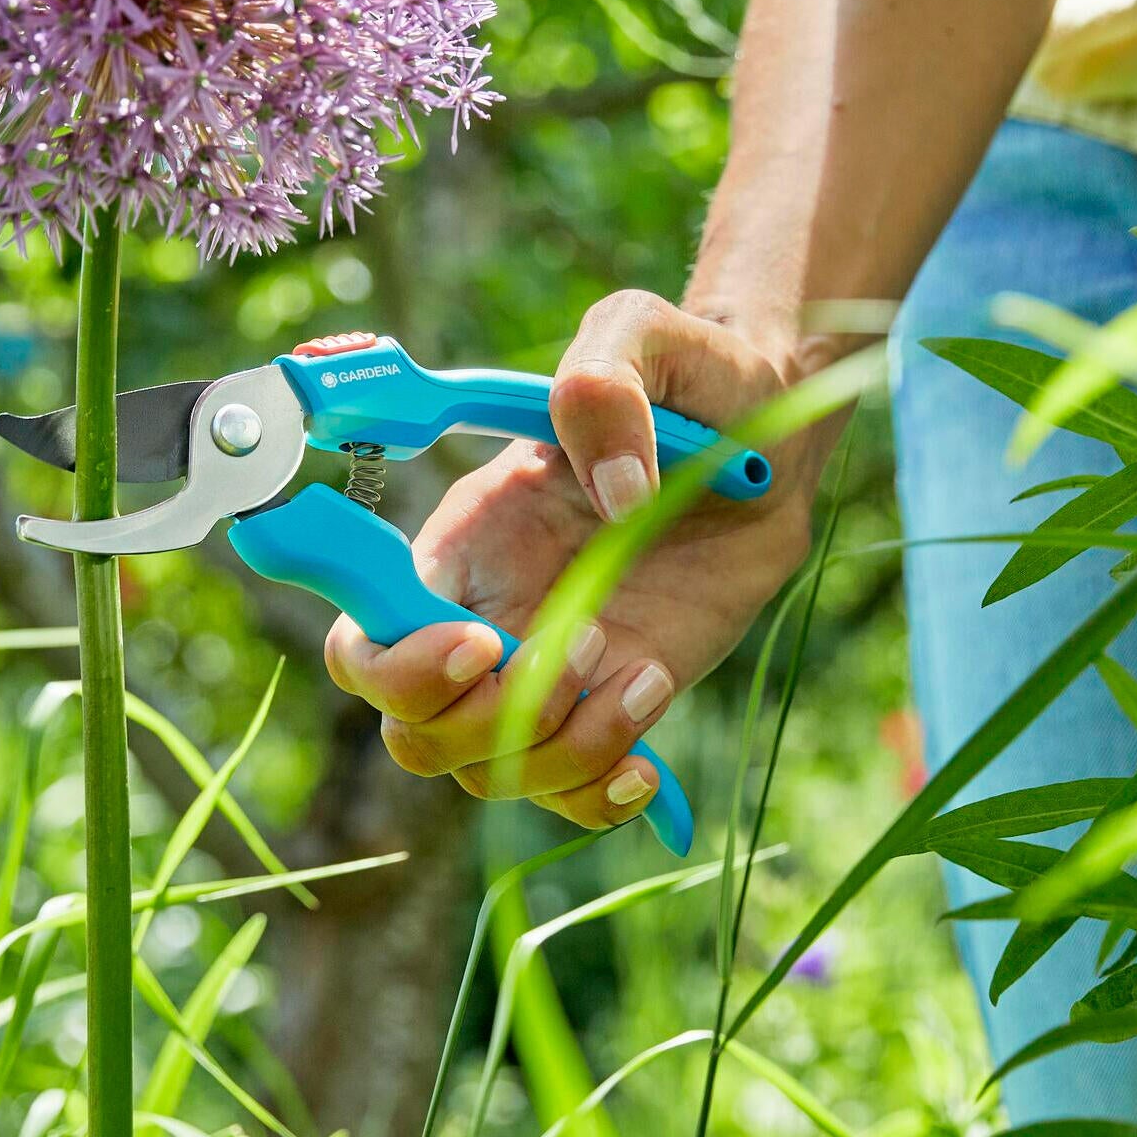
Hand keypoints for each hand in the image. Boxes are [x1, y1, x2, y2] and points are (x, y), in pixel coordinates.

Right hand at [324, 292, 824, 832]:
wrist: (774, 433)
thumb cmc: (691, 378)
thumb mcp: (643, 338)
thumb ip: (602, 387)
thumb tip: (613, 498)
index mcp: (460, 546)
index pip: (362, 642)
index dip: (398, 665)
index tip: (482, 638)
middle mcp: (486, 620)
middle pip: (413, 732)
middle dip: (480, 720)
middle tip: (582, 643)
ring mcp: (548, 675)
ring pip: (493, 776)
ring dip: (563, 748)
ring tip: (641, 670)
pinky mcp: (614, 708)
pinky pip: (570, 799)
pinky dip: (600, 796)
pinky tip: (651, 754)